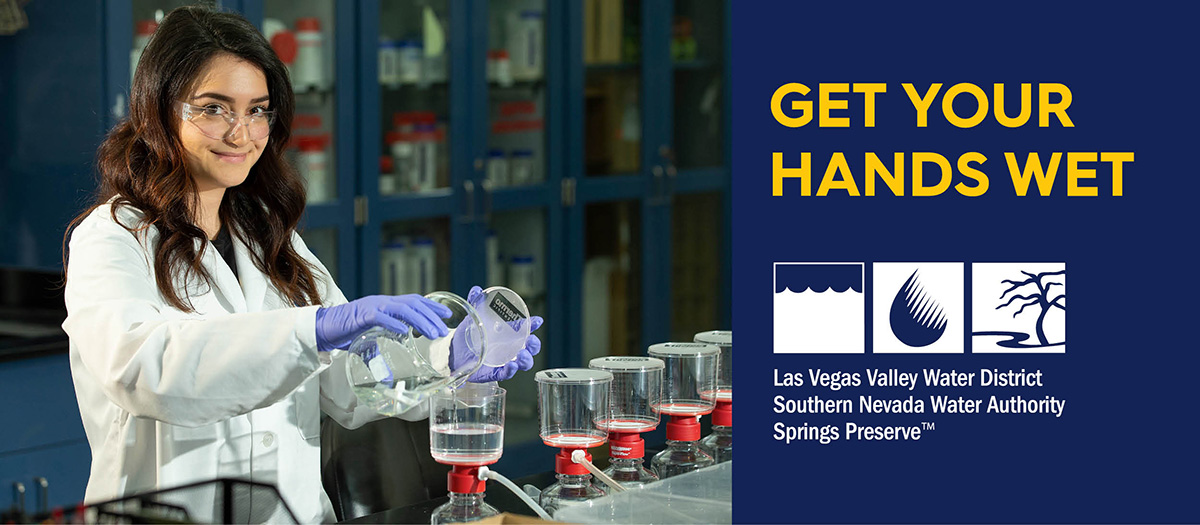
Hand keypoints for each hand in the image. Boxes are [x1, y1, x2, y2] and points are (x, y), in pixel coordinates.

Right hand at [315, 294, 451, 352]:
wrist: (323, 327)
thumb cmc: (345, 332)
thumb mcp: (367, 343)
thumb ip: (378, 355)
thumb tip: (387, 377)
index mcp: (386, 306)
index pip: (414, 301)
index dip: (431, 307)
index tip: (447, 315)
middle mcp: (383, 302)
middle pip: (413, 304)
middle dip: (431, 316)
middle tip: (443, 330)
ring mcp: (373, 307)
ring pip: (403, 309)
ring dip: (420, 320)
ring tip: (432, 332)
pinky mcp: (361, 315)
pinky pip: (381, 317)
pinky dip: (395, 324)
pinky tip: (406, 332)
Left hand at [450, 286, 543, 382]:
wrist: (453, 351)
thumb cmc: (469, 334)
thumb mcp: (473, 318)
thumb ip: (476, 303)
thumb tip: (476, 289)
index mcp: (508, 334)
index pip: (526, 329)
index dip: (533, 325)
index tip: (537, 321)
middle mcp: (509, 348)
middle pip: (530, 348)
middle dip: (534, 344)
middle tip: (531, 340)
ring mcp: (504, 360)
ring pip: (522, 363)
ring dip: (526, 359)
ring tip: (522, 354)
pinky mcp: (494, 372)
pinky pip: (506, 374)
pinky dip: (511, 370)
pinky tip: (511, 366)